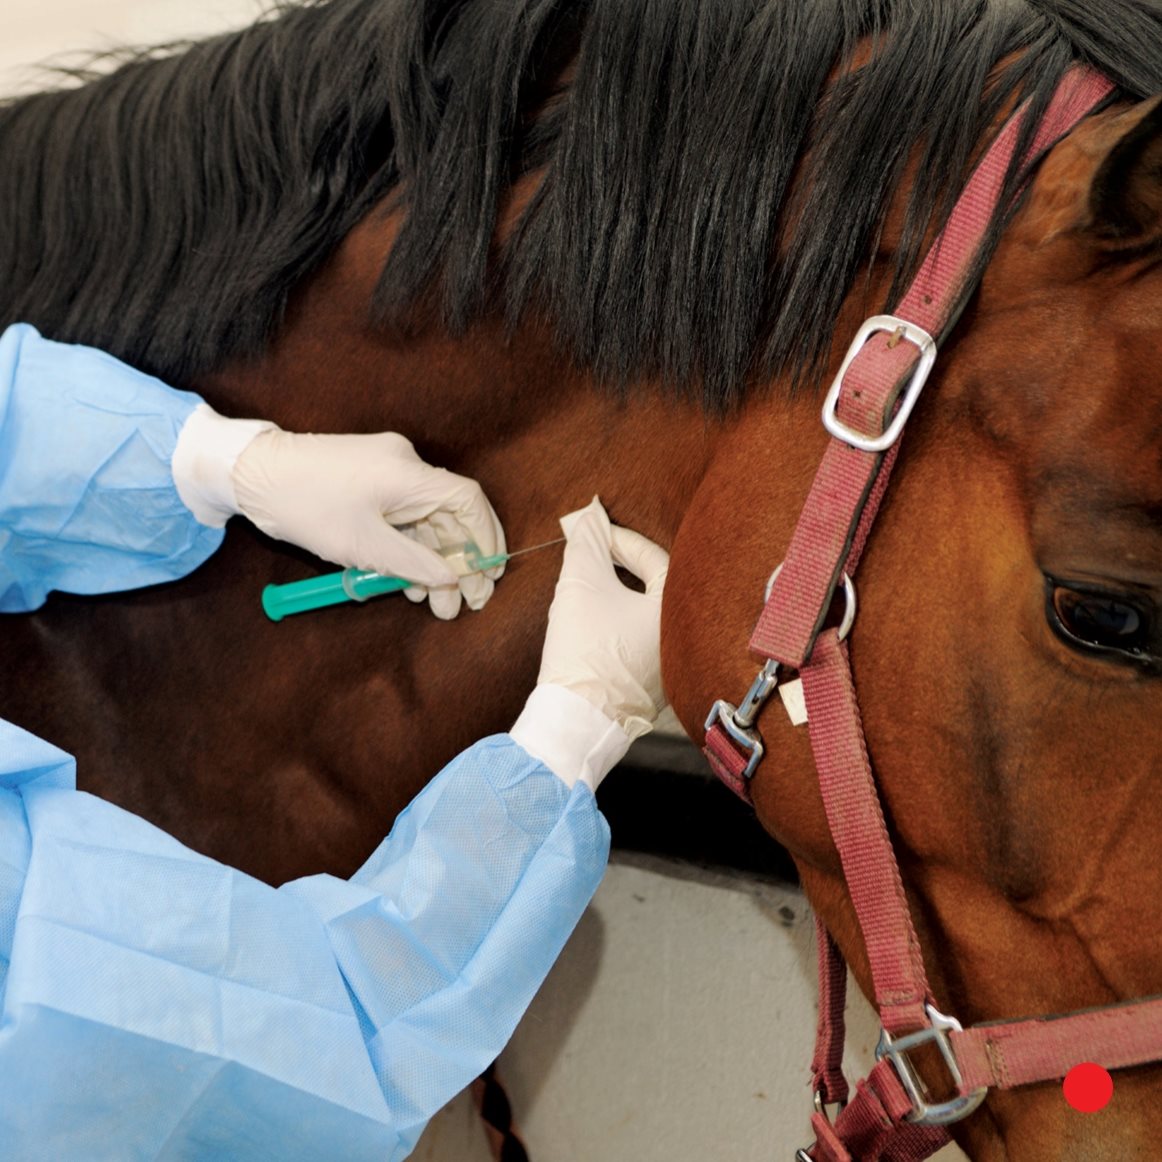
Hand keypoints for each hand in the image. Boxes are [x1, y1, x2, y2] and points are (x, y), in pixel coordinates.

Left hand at [231, 429, 504, 619]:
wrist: (251, 474)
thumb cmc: (305, 506)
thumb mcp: (363, 546)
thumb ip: (415, 563)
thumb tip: (453, 578)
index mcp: (409, 473)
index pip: (468, 501)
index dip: (485, 539)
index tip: (489, 574)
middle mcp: (405, 465)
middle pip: (450, 515)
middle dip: (459, 562)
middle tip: (464, 603)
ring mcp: (388, 469)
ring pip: (426, 520)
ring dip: (432, 561)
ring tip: (431, 603)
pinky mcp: (370, 478)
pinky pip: (404, 515)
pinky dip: (409, 547)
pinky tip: (406, 580)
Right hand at [539, 497, 668, 736]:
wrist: (573, 722)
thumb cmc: (583, 653)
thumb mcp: (580, 586)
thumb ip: (587, 544)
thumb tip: (589, 518)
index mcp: (678, 613)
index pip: (656, 560)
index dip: (622, 541)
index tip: (594, 535)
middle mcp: (685, 642)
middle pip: (657, 588)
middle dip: (624, 567)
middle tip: (596, 555)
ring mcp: (671, 669)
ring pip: (647, 617)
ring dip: (621, 597)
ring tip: (591, 588)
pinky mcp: (651, 689)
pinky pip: (641, 643)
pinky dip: (621, 626)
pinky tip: (596, 626)